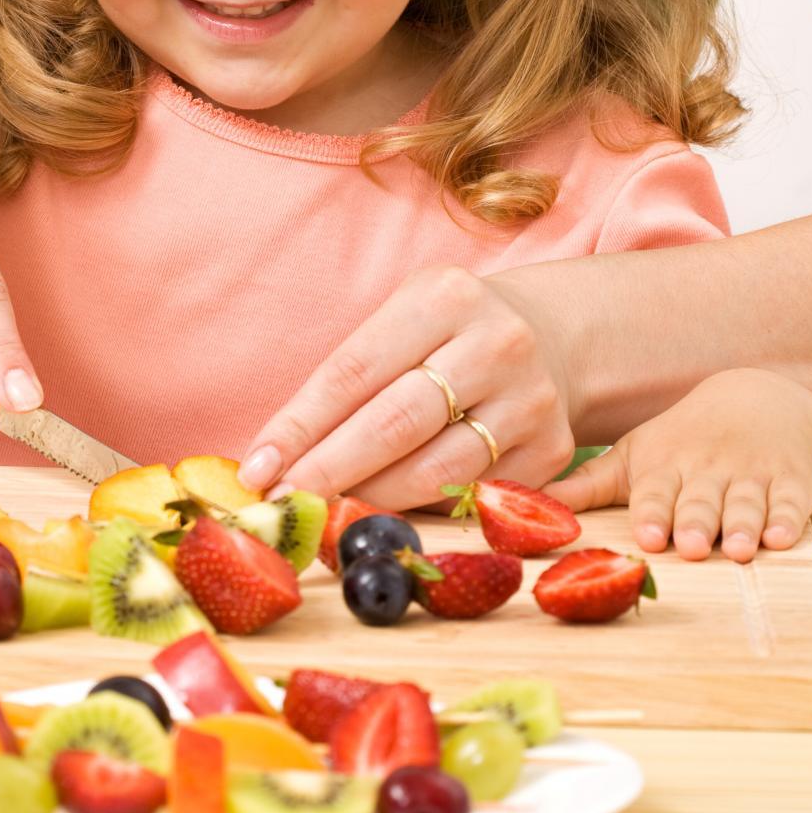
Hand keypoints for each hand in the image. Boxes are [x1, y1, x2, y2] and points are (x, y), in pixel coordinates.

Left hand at [238, 266, 575, 510]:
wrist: (550, 339)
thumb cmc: (447, 334)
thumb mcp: (402, 323)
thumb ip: (351, 378)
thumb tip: (278, 455)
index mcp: (445, 297)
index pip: (355, 369)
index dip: (301, 424)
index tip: (259, 467)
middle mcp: (496, 343)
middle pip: (395, 422)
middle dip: (329, 470)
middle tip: (283, 504)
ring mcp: (531, 399)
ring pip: (435, 470)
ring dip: (369, 500)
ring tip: (324, 514)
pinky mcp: (552, 449)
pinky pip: (472, 495)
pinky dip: (421, 511)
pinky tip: (386, 515)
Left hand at [552, 369, 811, 558]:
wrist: (761, 400)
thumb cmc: (684, 440)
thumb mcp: (637, 456)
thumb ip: (587, 485)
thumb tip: (510, 496)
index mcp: (666, 464)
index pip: (656, 490)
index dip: (652, 512)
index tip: (646, 536)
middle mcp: (707, 468)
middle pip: (701, 500)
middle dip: (696, 521)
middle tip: (692, 546)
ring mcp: (752, 474)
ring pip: (746, 503)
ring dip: (742, 525)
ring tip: (739, 550)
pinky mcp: (793, 481)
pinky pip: (792, 502)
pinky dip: (789, 520)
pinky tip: (783, 538)